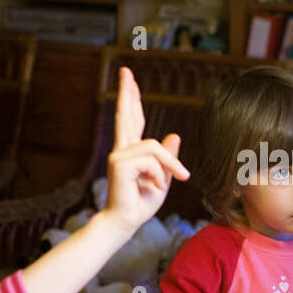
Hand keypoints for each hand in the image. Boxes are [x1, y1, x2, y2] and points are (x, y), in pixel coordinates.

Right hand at [104, 67, 189, 234]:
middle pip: (126, 115)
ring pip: (154, 147)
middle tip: (125, 71)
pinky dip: (159, 174)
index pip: (131, 119)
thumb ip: (168, 158)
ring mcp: (118, 155)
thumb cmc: (141, 203)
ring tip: (172, 181)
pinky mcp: (119, 164)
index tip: (129, 79)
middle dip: (127, 92)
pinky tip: (153, 187)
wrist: (125, 222)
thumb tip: (174, 135)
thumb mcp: (163, 178)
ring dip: (169, 165)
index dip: (131, 98)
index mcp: (130, 151)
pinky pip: (152, 160)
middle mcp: (121, 149)